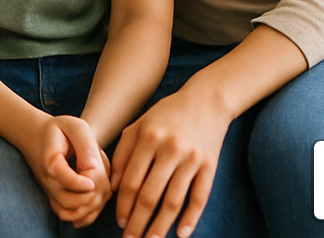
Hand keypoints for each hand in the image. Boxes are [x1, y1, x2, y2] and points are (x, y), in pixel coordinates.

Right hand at [18, 114, 110, 226]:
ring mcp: (51, 193)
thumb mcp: (74, 126)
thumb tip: (94, 168)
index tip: (96, 170)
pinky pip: (70, 217)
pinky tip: (94, 197)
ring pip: (73, 213)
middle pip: (74, 201)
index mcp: (51, 162)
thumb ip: (85, 144)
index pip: (69, 180)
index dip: (89, 180)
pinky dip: (86, 213)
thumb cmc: (59, 130)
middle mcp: (48, 181)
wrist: (36, 136)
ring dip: (93, 203)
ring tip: (98, 185)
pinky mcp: (55, 200)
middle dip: (95, 191)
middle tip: (100, 174)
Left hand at [109, 89, 230, 237]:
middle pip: (150, 195)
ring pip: (173, 201)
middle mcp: (169, 149)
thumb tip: (113, 187)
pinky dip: (191, 218)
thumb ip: (122, 152)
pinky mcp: (210, 165)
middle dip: (138, 222)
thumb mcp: (138, 125)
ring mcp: (192, 158)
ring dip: (160, 226)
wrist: (206, 100)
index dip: (123, 205)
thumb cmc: (166, 115)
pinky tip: (181, 234)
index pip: (130, 180)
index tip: (119, 222)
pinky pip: (200, 197)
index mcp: (148, 138)